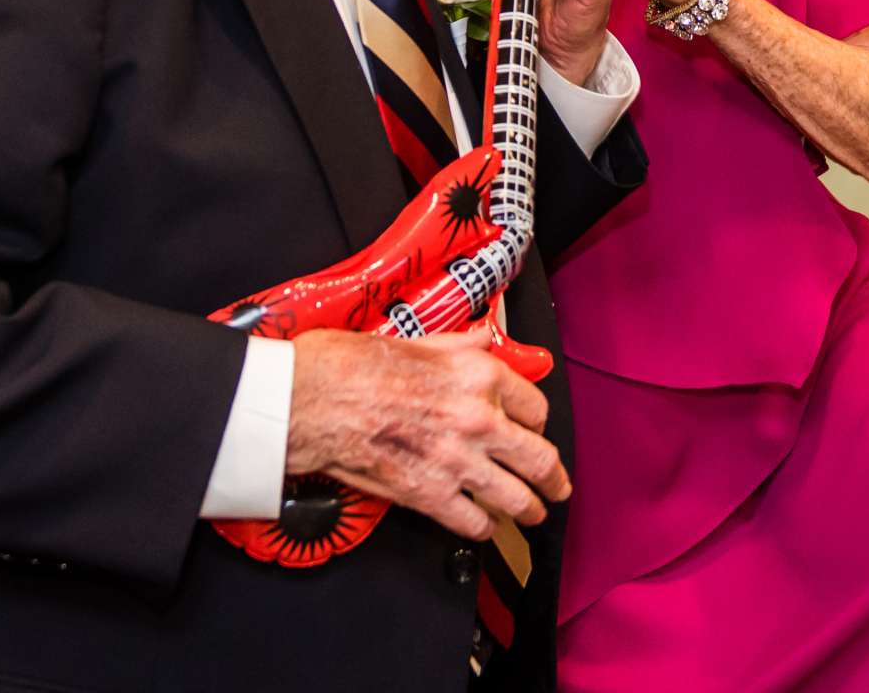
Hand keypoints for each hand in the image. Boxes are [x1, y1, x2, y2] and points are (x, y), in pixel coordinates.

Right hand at [287, 329, 568, 540]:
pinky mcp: (430, 495)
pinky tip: (483, 527)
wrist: (310, 400)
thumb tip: (483, 339)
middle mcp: (478, 418)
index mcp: (477, 374)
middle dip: (553, 478)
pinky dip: (483, 528)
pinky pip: (474, 522)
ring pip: (516, 496)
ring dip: (528, 509)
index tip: (536, 431)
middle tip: (557, 487)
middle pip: (538, 458)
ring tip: (532, 514)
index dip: (538, 422)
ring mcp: (457, 461)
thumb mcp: (414, 339)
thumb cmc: (350, 365)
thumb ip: (458, 345)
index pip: (534, 405)